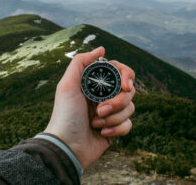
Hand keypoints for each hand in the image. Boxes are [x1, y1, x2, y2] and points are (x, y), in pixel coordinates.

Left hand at [44, 46, 135, 168]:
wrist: (67, 146)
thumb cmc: (65, 115)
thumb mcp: (67, 85)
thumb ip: (81, 62)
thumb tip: (102, 49)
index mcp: (95, 84)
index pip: (120, 72)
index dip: (127, 76)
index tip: (125, 86)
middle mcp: (104, 96)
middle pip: (129, 91)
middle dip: (117, 102)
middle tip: (100, 110)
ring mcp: (111, 113)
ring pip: (130, 108)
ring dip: (113, 118)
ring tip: (96, 123)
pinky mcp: (115, 129)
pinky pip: (129, 124)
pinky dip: (117, 129)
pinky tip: (102, 134)